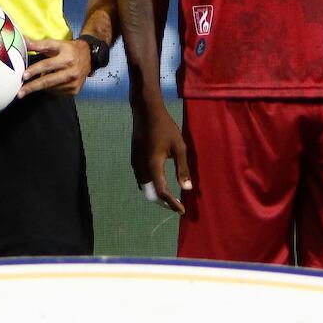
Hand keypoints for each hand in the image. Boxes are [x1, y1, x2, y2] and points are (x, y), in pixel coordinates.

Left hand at [18, 38, 92, 97]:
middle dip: (33, 87)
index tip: (24, 75)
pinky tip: (52, 82)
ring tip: (42, 78)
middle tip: (20, 92)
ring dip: (42, 85)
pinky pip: (57, 92)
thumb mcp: (56, 44)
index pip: (47, 65)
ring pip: (51, 88)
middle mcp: (71, 72)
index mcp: (67, 59)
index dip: (35, 70)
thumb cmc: (69, 49)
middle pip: (48, 81)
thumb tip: (24, 40)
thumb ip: (39, 44)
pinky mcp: (74, 90)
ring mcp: (74, 83)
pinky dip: (51, 88)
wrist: (89, 56)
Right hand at [130, 94, 193, 213]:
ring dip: (157, 195)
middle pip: (151, 194)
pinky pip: (142, 180)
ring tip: (171, 198)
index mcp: (153, 166)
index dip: (172, 203)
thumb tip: (187, 188)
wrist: (145, 113)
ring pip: (145, 188)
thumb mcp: (179, 147)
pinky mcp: (134, 161)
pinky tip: (161, 184)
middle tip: (178, 206)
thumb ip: (182, 169)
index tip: (182, 210)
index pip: (162, 192)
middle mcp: (141, 168)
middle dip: (164, 203)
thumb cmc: (165, 127)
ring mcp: (135, 165)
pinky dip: (152, 187)